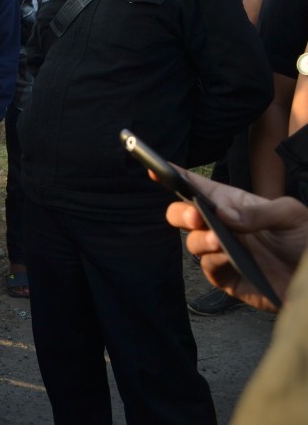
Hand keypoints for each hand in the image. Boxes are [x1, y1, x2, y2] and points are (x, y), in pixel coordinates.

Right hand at [165, 168, 307, 311]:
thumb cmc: (307, 239)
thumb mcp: (291, 215)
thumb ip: (258, 212)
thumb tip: (222, 214)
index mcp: (233, 204)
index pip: (198, 187)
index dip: (175, 176)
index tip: (155, 169)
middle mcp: (222, 227)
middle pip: (183, 215)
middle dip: (180, 212)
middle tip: (195, 214)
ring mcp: (222, 252)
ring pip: (193, 242)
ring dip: (201, 239)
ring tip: (218, 240)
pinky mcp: (228, 278)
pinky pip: (208, 267)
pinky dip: (213, 260)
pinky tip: (227, 256)